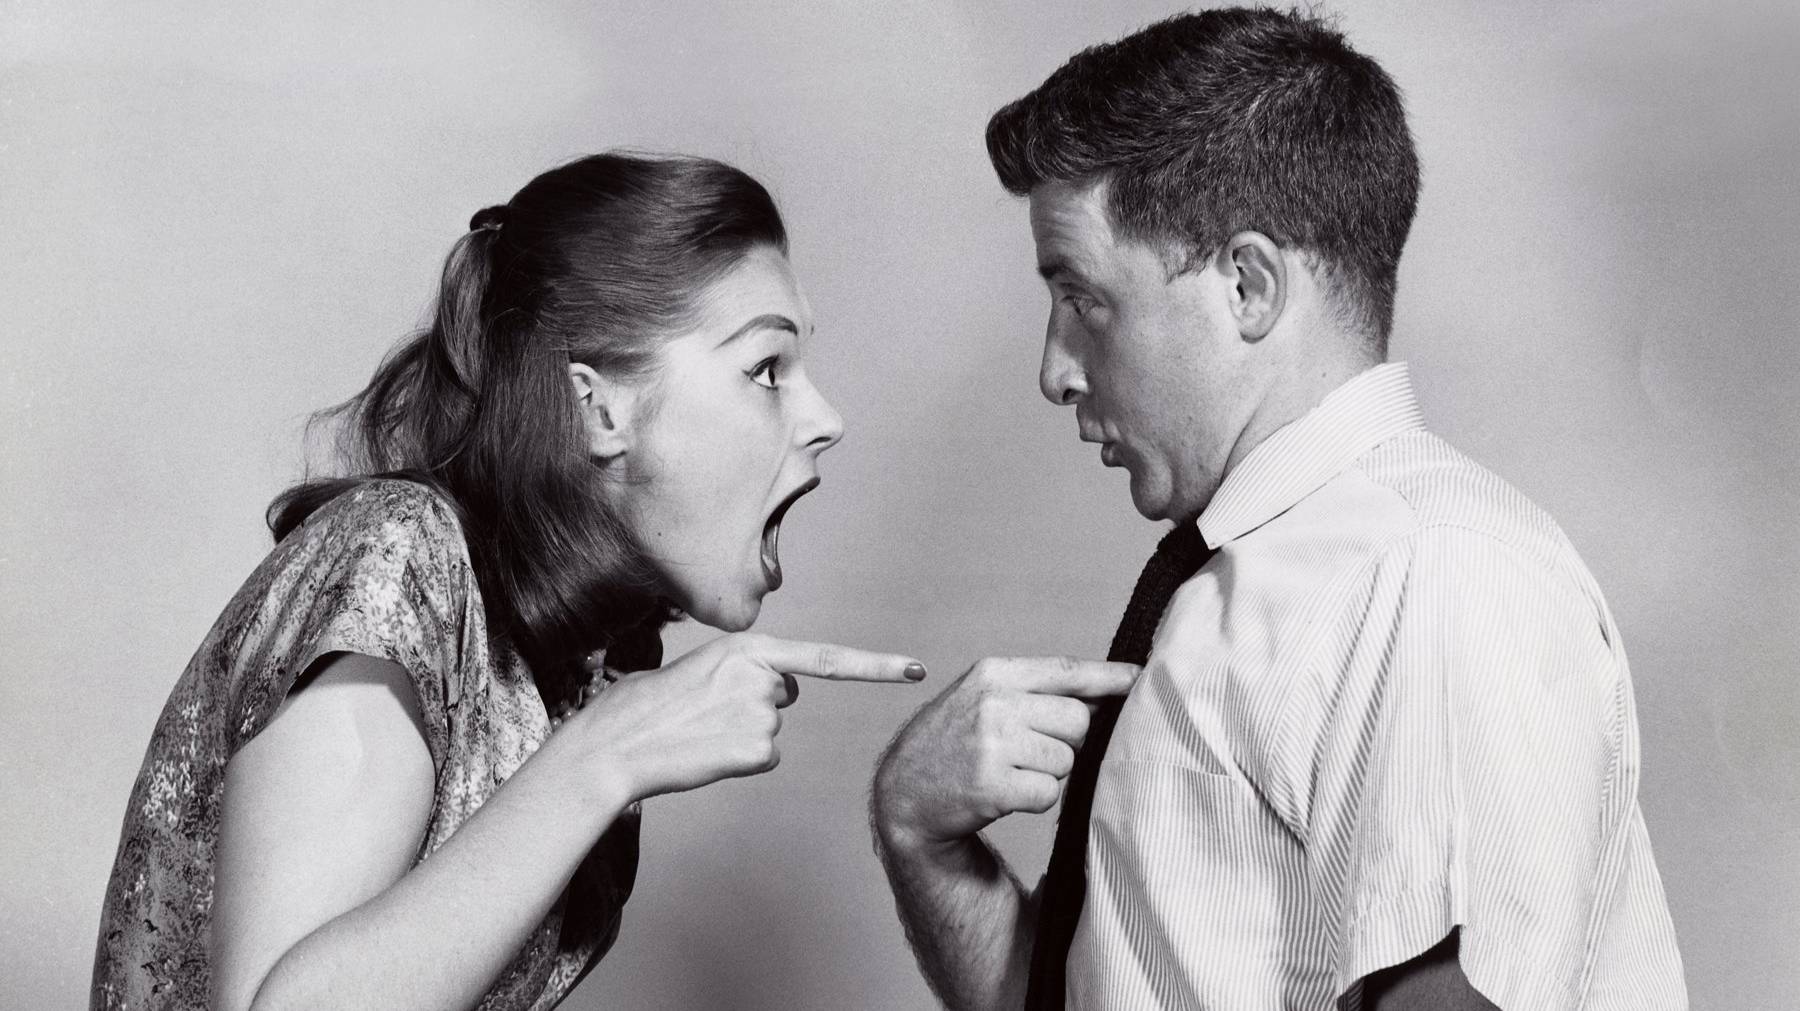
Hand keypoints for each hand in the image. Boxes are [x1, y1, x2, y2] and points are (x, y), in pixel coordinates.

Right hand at [573, 633, 924, 801]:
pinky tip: (704, 753)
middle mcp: (763, 677)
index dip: (876, 666)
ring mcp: (763, 716)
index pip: (826, 658)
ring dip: (740, 735)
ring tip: (696, 731)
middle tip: (704, 711)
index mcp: (747, 647)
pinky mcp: (757, 753)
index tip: (915, 670)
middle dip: (757, 703)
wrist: (613, 747)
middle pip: (786, 695)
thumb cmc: (640, 707)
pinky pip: (762, 759)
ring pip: (771, 731)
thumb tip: (775, 691)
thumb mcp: (694, 669)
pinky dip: (737, 761)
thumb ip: (739, 671)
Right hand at [871, 656, 1138, 851]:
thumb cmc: (951, 744)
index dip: (1109, 677)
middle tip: (1030, 753)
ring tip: (1009, 772)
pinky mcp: (993, 785)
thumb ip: (1034, 693)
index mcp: (993, 673)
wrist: (902, 793)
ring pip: (1066, 759)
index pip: (1066, 670)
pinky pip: (1049, 793)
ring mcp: (992, 743)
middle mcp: (994, 702)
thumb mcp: (981, 699)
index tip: (1140, 677)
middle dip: (1067, 742)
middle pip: (1078, 720)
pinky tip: (1004, 794)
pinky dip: (1035, 800)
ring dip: (1048, 773)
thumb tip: (1103, 694)